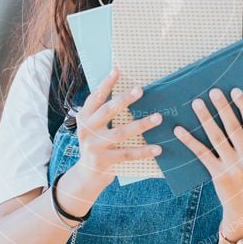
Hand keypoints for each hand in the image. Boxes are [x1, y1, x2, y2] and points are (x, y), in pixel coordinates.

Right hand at [72, 67, 163, 192]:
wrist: (87, 174)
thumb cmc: (96, 143)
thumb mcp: (93, 126)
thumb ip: (102, 111)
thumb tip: (125, 90)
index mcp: (84, 117)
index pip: (95, 97)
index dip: (106, 83)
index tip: (118, 70)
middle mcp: (87, 130)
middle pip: (108, 111)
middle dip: (124, 99)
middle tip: (141, 89)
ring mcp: (95, 146)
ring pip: (121, 132)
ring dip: (141, 124)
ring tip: (158, 117)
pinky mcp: (104, 161)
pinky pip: (128, 154)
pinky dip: (144, 151)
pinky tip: (158, 148)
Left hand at [172, 87, 242, 228]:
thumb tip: (240, 112)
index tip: (235, 90)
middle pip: (233, 127)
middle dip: (223, 107)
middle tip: (213, 91)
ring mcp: (233, 167)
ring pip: (216, 137)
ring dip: (205, 118)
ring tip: (196, 103)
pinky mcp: (218, 175)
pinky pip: (202, 154)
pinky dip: (190, 141)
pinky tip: (179, 130)